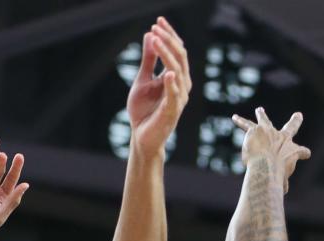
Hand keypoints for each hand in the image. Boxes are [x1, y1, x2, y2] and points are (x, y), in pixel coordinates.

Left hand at [127, 17, 191, 157]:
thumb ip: (148, 59)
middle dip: (168, 40)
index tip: (158, 21)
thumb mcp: (143, 79)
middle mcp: (182, 87)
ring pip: (178, 72)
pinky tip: (166, 72)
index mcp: (177, 78)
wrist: (142, 137)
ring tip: (155, 40)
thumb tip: (150, 35)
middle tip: (156, 26)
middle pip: (180, 58)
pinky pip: (174, 96)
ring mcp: (178, 99)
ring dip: (166, 54)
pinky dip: (171, 84)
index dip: (169, 35)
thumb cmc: (144, 111)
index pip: (178, 52)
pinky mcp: (171, 112)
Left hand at [232, 108, 310, 192]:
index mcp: (292, 150)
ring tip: (259, 110)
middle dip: (295, 121)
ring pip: (265, 121)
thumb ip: (282, 183)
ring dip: (262, 115)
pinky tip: (235, 118)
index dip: (304, 153)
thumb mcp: (282, 180)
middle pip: (291, 128)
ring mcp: (269, 131)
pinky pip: (246, 125)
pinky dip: (240, 122)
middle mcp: (282, 138)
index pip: (301, 151)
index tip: (307, 154)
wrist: (266, 165)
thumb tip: (284, 191)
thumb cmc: (277, 174)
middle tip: (298, 115)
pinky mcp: (255, 130)